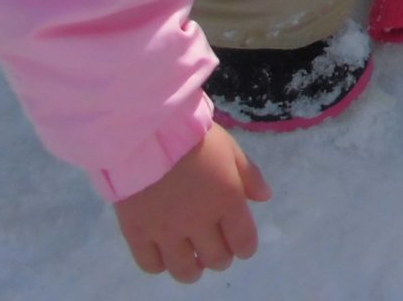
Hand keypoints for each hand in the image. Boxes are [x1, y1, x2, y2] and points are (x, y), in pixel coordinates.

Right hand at [114, 123, 268, 283]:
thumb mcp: (230, 149)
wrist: (145, 132)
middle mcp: (199, 222)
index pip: (243, 242)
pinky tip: (163, 253)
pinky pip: (151, 265)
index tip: (240, 244)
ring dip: (193, 268)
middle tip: (214, 247)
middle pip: (216, 259)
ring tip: (191, 258)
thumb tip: (265, 198)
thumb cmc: (192, 136)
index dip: (245, 248)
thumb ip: (249, 175)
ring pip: (184, 270)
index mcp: (227, 200)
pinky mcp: (137, 233)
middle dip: (221, 257)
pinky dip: (160, 265)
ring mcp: (166, 231)